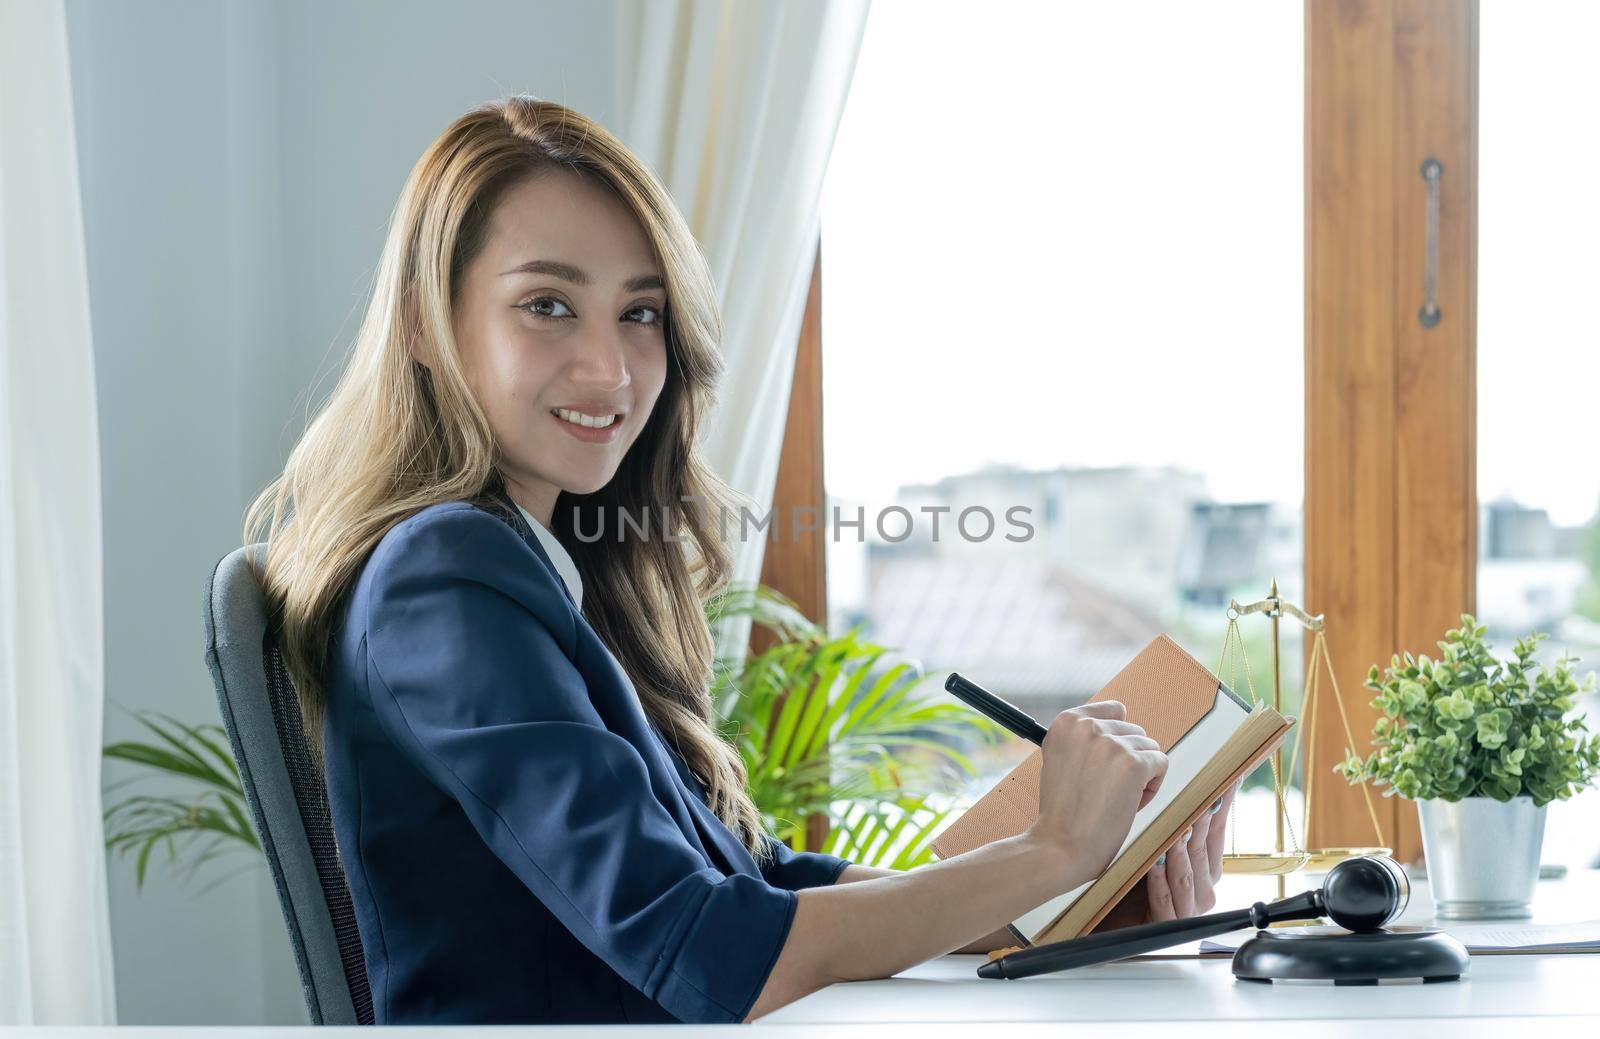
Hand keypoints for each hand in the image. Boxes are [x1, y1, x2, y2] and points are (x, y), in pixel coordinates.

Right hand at [1026, 700, 1168, 886]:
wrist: (1060, 846)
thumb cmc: (1062, 812)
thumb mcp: (1060, 760)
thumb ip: (1084, 739)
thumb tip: (1120, 718)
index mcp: (1067, 722)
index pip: (1113, 710)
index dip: (1115, 739)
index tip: (1104, 765)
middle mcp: (1088, 726)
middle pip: (1134, 731)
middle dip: (1128, 760)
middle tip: (1106, 790)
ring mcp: (1111, 743)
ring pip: (1150, 748)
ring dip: (1141, 775)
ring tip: (1116, 799)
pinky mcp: (1133, 763)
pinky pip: (1161, 764)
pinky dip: (1152, 787)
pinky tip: (1130, 804)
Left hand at [1093, 779, 1240, 929]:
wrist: (1115, 924)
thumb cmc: (1134, 882)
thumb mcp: (1156, 846)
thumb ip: (1172, 822)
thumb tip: (1181, 783)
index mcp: (1208, 869)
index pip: (1218, 829)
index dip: (1220, 803)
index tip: (1225, 777)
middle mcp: (1203, 888)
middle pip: (1202, 848)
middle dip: (1200, 820)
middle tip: (1198, 794)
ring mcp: (1187, 908)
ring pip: (1186, 872)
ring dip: (1181, 847)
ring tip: (1179, 824)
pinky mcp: (1165, 924)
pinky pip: (1163, 897)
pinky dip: (1159, 878)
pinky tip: (1155, 860)